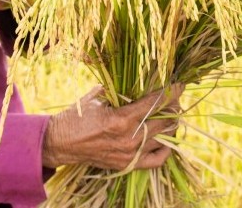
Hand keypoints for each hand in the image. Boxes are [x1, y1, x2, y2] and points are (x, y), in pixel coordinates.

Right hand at [42, 85, 182, 170]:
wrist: (61, 143)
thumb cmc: (77, 116)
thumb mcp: (97, 96)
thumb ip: (118, 89)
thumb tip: (137, 78)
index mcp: (122, 119)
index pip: (156, 104)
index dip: (171, 93)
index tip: (180, 85)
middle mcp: (129, 138)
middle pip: (165, 121)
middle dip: (173, 107)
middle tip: (175, 98)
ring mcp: (130, 154)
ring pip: (164, 139)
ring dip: (171, 125)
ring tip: (171, 115)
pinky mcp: (127, 164)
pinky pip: (156, 160)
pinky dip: (165, 150)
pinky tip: (166, 139)